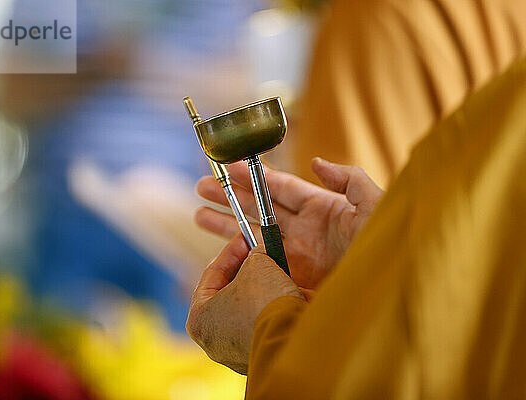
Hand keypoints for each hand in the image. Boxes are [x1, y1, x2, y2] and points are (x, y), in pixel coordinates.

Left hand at [186, 235, 303, 373]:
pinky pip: (270, 325)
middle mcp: (214, 341)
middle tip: (263, 254)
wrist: (295, 342)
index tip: (245, 237)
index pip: (212, 275)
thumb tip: (262, 253)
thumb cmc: (264, 304)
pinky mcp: (265, 357)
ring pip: (253, 310)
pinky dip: (281, 309)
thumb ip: (255, 255)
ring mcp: (238, 353)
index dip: (231, 252)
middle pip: (232, 294)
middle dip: (251, 271)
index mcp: (199, 319)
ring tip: (284, 273)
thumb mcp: (258, 264)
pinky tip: (297, 295)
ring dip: (269, 289)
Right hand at [195, 158, 382, 289]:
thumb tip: (316, 162)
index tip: (228, 166)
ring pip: (252, 234)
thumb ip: (349, 178)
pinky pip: (257, 264)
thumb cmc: (387, 245)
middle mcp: (303, 230)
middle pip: (259, 208)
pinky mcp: (291, 279)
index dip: (253, 176)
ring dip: (225, 224)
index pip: (279, 188)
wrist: (388, 291)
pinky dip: (236, 257)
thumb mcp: (374, 204)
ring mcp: (296, 255)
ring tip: (198, 214)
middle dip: (230, 196)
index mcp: (321, 208)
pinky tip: (217, 249)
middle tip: (203, 186)